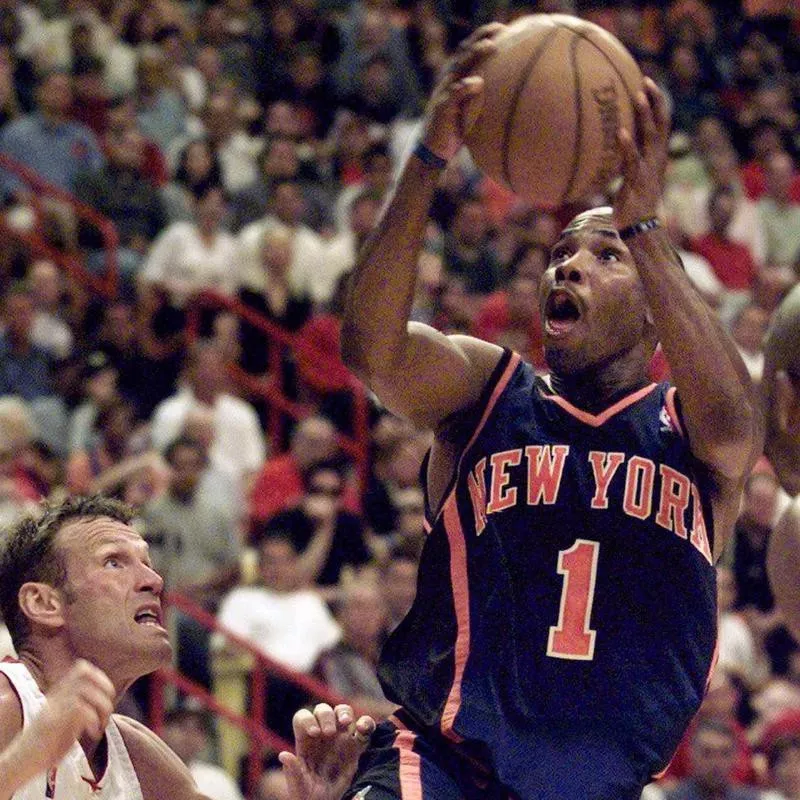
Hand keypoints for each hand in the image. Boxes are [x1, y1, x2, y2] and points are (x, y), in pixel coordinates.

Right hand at [20, 661, 114, 777]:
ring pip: (84, 690)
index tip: (108, 694)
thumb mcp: (67, 722)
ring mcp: (53, 708)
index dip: (100, 676)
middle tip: (107, 709)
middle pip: (84, 673)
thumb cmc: (46, 746)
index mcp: (60, 695)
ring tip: (101, 724)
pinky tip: (92, 733)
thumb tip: (102, 704)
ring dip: (102, 706)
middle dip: (105, 687)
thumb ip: (81, 710)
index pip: (81, 668)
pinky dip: (93, 720)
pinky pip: (79, 709)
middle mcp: (56, 697)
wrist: (21, 764)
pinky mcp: (51, 723)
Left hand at [279, 703, 375, 799]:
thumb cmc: (308, 797)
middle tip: (329, 732)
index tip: (314, 733)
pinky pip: (364, 728)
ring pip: (342, 712)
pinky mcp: (356, 746)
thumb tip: (283, 755)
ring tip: (346, 722)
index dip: (307, 720)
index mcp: (305, 742)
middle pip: (323, 710)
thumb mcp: (298, 787)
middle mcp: (323, 735)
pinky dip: (366, 723)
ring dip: (345, 712)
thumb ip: (293, 771)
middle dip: (326, 716)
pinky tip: (363, 728)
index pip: (302, 718)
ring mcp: (340, 738)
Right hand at [421, 23, 503, 160]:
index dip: (482, 37)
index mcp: (455, 78)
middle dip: (480, 38)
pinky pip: (453, 95)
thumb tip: (504, 90)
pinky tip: (477, 82)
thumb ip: (480, 96)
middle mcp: (448, 81)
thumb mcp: (469, 109)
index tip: (501, 28)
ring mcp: (443, 93)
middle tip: (499, 29)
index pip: (468, 52)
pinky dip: (465, 88)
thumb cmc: (455, 129)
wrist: (432, 149)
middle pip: (464, 53)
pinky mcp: (441, 109)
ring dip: (474, 56)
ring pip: (458, 69)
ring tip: (490, 46)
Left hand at [613, 77, 669, 229]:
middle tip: (646, 80)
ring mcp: (649, 169)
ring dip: (645, 115)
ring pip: (650, 136)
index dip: (657, 104)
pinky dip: (628, 145)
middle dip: (656, 102)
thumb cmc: (631, 204)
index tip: (648, 83)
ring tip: (637, 95)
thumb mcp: (629, 179)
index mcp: (656, 157)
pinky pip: (633, 160)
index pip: (661, 125)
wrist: (639, 228)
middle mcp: (656, 160)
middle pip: (661, 124)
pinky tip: (621, 132)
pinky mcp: (638, 181)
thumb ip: (624, 163)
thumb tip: (609, 150)